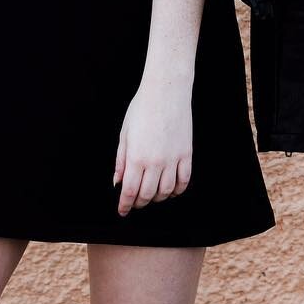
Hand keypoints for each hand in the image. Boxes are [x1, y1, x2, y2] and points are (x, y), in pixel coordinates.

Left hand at [112, 80, 193, 216]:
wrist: (166, 91)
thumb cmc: (142, 108)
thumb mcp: (125, 133)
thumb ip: (121, 160)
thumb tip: (117, 182)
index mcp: (136, 156)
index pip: (130, 191)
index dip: (125, 205)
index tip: (122, 211)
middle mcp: (155, 162)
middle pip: (148, 194)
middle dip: (140, 203)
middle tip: (135, 203)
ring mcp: (173, 159)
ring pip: (166, 191)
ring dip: (157, 198)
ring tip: (151, 196)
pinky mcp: (186, 154)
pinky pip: (184, 180)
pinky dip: (177, 190)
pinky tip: (171, 190)